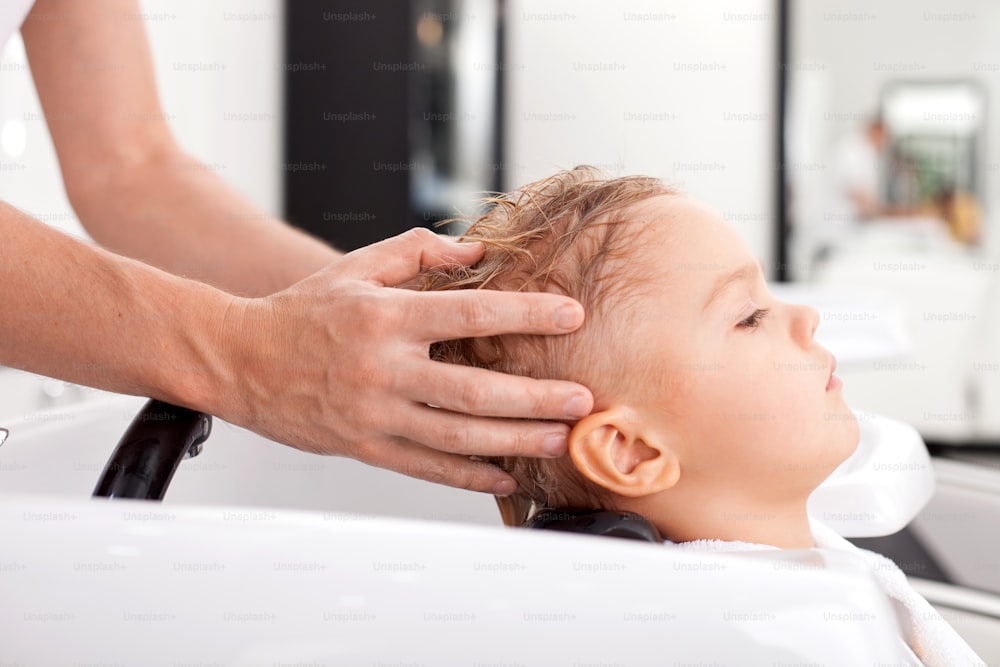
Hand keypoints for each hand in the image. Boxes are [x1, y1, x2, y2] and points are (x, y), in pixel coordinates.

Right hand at [218, 229, 593, 493]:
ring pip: (456, 437)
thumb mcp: (356, 267)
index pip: (469, 314)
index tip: (571, 318)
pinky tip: (505, 478)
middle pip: (474, 390)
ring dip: (514, 441)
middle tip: (581, 399)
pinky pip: (425, 468)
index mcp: (385, 317)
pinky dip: (468, 477)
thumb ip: (417, 252)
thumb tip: (475, 251)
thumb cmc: (302, 311)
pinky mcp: (364, 446)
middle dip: (535, 398)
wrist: (239, 360)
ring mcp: (374, 413)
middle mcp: (383, 368)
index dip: (525, 316)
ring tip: (558, 438)